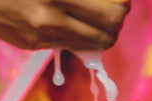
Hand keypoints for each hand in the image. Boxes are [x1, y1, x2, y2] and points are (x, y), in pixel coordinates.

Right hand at [0, 0, 128, 51]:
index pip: (115, 10)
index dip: (121, 2)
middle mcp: (51, 18)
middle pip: (110, 33)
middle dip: (115, 19)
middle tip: (107, 4)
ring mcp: (40, 35)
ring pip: (94, 46)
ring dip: (99, 30)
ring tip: (89, 12)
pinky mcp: (30, 44)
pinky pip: (69, 45)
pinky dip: (76, 34)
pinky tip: (66, 16)